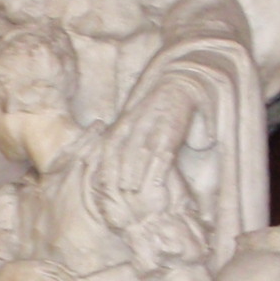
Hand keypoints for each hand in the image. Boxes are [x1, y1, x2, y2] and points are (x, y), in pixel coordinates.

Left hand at [99, 74, 200, 218]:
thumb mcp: (133, 120)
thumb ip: (121, 139)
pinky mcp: (171, 131)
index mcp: (124, 123)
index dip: (105, 167)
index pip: (109, 148)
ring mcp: (153, 128)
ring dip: (135, 175)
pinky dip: (158, 170)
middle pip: (122, 154)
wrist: (177, 85)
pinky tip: (155, 185)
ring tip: (131, 193)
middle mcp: (135, 125)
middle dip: (118, 175)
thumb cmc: (153, 109)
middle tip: (116, 194)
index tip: (102, 185)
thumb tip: (107, 163)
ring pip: (140, 155)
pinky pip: (162, 154)